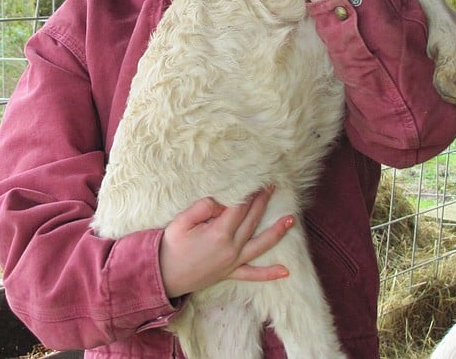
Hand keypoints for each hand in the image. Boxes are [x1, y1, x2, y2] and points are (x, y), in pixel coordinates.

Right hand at [158, 187, 294, 298]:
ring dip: (277, 231)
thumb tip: (221, 204)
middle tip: (272, 186)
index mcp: (218, 233)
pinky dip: (269, 274)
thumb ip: (202, 208)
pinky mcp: (229, 272)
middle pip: (252, 220)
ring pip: (260, 245)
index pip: (239, 208)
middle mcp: (231, 248)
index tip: (256, 179)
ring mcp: (232, 262)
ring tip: (292, 220)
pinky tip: (285, 271)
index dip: (248, 193)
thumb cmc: (170, 246)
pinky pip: (253, 274)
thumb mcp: (181, 221)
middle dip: (262, 201)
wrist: (163, 275)